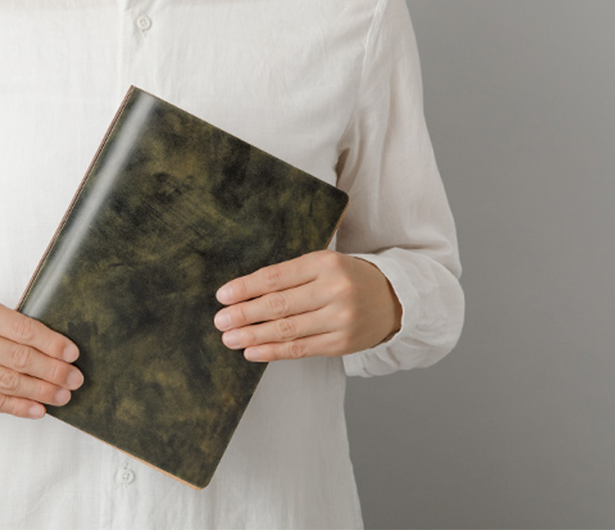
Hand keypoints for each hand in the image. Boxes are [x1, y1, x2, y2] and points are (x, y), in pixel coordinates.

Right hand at [0, 291, 83, 417]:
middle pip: (18, 359)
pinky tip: (38, 409)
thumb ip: (7, 322)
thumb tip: (51, 346)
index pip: (23, 330)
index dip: (52, 344)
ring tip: (63, 395)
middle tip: (75, 378)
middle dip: (53, 371)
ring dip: (41, 392)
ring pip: (7, 383)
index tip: (72, 353)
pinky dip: (18, 407)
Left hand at [213, 250, 400, 361]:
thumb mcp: (323, 264)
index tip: (223, 296)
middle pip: (279, 304)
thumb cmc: (347, 278)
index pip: (276, 277)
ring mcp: (340, 319)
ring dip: (252, 335)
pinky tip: (251, 351)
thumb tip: (244, 292)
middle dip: (244, 314)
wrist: (394, 299)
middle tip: (220, 320)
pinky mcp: (342, 343)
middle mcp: (334, 290)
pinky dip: (272, 351)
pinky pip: (300, 349)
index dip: (246, 287)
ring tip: (229, 338)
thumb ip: (290, 275)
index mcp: (325, 263)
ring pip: (287, 329)